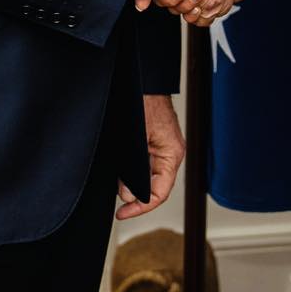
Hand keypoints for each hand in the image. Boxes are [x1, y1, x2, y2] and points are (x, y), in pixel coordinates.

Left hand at [116, 94, 184, 219]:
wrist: (143, 78)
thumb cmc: (144, 102)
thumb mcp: (137, 138)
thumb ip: (134, 168)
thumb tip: (127, 193)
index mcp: (172, 154)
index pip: (160, 192)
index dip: (141, 207)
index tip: (123, 212)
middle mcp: (170, 154)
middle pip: (155, 187)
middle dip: (136, 197)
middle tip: (119, 207)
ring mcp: (161, 148)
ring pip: (148, 178)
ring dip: (133, 185)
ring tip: (118, 190)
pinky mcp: (152, 143)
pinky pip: (144, 166)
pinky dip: (132, 173)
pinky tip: (120, 175)